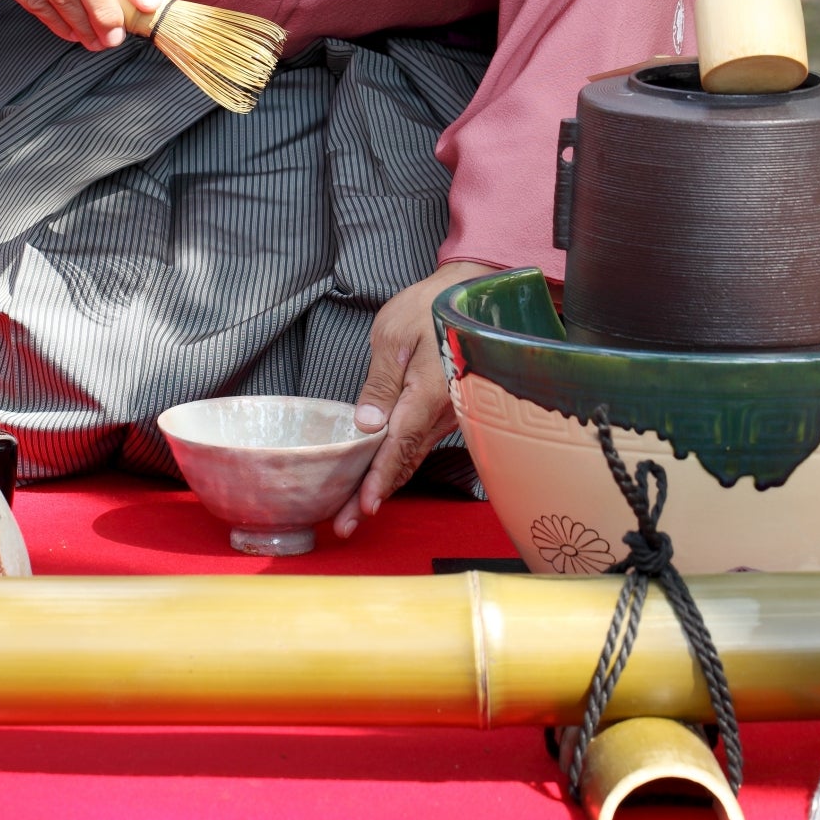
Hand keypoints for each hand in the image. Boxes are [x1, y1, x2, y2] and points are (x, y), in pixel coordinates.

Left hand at [332, 260, 496, 537]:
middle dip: (373, 495)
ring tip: (353, 512)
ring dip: (383, 486)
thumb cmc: (432, 306)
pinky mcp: (443, 413)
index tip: (362, 505)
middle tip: (345, 524)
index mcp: (430, 392)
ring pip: (411, 459)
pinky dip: (395, 467)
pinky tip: (376, 481)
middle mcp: (444, 413)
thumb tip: (367, 425)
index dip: (379, 478)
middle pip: (404, 462)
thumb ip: (381, 383)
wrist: (474, 295)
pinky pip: (417, 446)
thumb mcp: (394, 335)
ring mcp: (447, 416)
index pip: (399, 445)